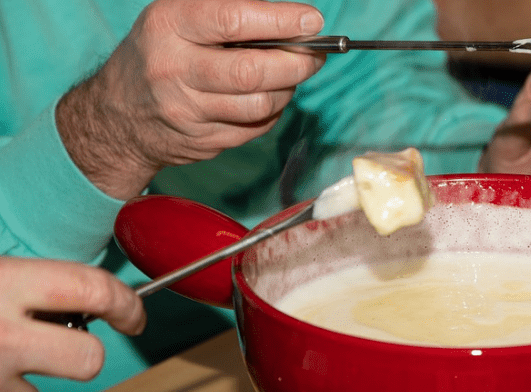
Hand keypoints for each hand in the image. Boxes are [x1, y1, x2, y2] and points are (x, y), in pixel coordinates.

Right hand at [0, 257, 145, 391]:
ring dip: (25, 390)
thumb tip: (86, 299)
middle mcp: (1, 328)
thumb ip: (33, 283)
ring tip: (2, 366)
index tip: (133, 317)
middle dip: (85, 355)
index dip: (126, 306)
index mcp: (8, 281)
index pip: (94, 290)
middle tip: (69, 346)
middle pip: (88, 358)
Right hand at [57, 0, 326, 199]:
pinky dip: (272, 112)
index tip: (312, 20)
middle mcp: (174, 68)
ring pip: (259, 104)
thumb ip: (226, 13)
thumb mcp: (176, 18)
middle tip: (315, 55)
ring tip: (291, 75)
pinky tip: (268, 97)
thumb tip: (290, 21)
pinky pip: (255, 128)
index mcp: (168, 25)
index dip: (280, 21)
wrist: (117, 115)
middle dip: (295, 63)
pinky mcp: (202, 141)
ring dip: (287, 90)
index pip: (232, 19)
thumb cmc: (160, 53)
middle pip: (252, 72)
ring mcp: (188, 111)